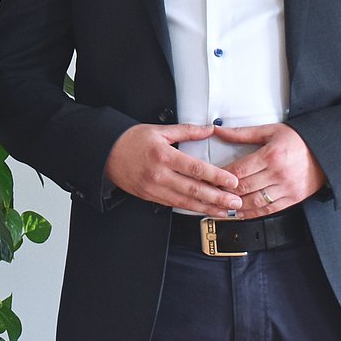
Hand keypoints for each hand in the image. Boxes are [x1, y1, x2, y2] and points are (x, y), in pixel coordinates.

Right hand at [104, 124, 242, 216]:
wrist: (106, 153)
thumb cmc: (131, 140)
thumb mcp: (159, 130)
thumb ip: (187, 131)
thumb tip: (209, 129)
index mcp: (164, 155)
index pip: (196, 168)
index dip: (216, 176)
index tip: (232, 181)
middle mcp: (159, 174)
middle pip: (193, 189)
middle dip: (217, 198)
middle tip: (235, 201)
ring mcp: (154, 188)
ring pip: (185, 202)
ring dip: (207, 208)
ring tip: (224, 211)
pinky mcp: (150, 197)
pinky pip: (173, 205)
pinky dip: (190, 208)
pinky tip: (203, 210)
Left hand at [212, 123, 325, 218]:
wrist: (326, 150)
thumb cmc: (299, 139)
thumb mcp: (270, 131)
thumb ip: (243, 133)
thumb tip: (220, 131)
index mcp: (271, 155)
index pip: (239, 170)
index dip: (221, 177)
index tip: (211, 178)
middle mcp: (278, 174)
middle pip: (244, 188)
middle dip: (224, 192)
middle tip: (211, 193)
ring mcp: (287, 188)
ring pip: (254, 202)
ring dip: (236, 206)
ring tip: (222, 205)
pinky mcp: (293, 198)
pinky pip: (269, 210)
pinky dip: (252, 214)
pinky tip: (241, 213)